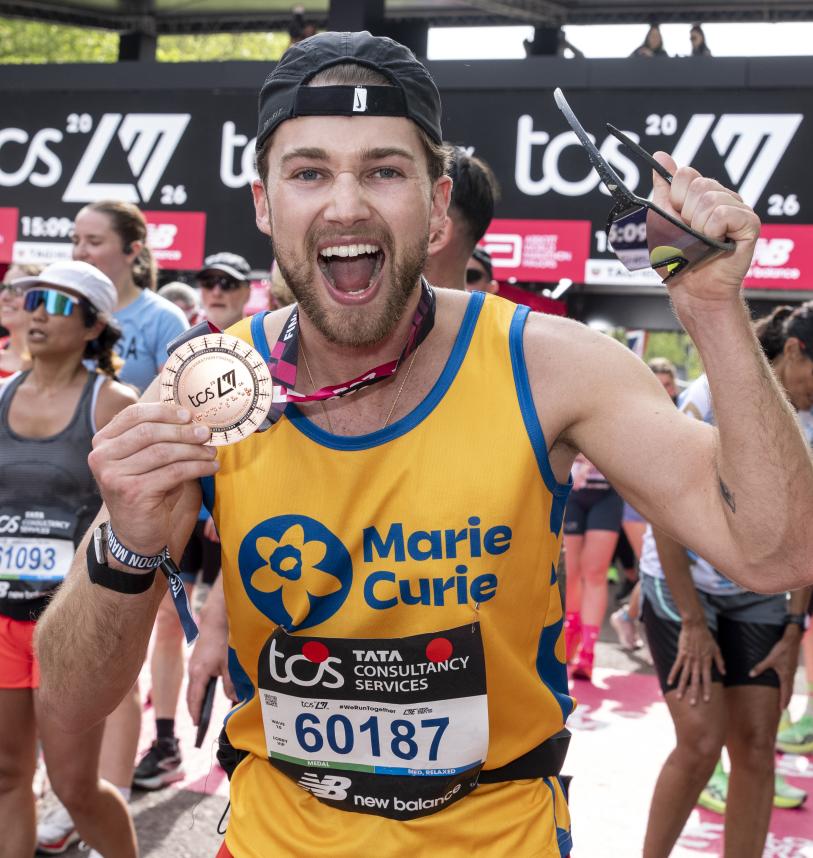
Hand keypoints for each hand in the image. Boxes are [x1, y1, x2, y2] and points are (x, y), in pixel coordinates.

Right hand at [88, 404, 218, 556]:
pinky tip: (211, 468)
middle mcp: (102, 457)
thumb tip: (193, 418)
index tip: (189, 414)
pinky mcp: (133, 492)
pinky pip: (173, 472)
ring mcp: (114, 476)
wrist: (136, 532)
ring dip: (193, 450)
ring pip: (163, 452)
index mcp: (103, 442)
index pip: (134, 415)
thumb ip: (157, 436)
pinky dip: (197, 467)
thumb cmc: (145, 489)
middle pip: (149, 432)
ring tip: (211, 452)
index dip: (164, 411)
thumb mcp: (145, 459)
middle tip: (206, 433)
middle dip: (183, 431)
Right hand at [187, 619, 235, 724]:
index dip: (196, 713)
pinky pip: (196, 680)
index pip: (195, 699)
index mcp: (198, 673)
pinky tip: (207, 692)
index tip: (197, 725)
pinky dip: (199, 689)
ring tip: (201, 711)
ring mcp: (193, 665)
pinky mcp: (197, 660)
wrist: (215, 620)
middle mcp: (193, 670)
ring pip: (193, 687)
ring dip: (196, 699)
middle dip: (194, 709)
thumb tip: (234, 699)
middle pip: (191, 695)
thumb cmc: (222, 640)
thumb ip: (231, 683)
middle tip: (198, 723)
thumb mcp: (229, 664)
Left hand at [651, 153, 760, 308]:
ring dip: (698, 227)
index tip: (677, 218)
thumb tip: (661, 156)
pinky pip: (724, 213)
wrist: (692, 287)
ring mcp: (738, 208)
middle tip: (691, 235)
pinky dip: (712, 231)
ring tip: (703, 242)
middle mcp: (723, 197)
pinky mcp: (749, 223)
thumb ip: (664, 188)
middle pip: (698, 185)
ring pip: (711, 199)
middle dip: (686, 215)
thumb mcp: (662, 219)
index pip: (686, 175)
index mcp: (702, 194)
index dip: (675, 199)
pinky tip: (716, 242)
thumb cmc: (677, 258)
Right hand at [667, 618, 725, 704]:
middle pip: (695, 680)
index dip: (707, 690)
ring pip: (685, 676)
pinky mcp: (681, 654)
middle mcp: (697, 662)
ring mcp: (688, 659)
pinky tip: (669, 682)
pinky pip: (676, 666)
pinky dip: (673, 674)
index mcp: (707, 662)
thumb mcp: (716, 649)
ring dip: (682, 687)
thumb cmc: (707, 637)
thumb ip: (720, 661)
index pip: (707, 679)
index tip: (707, 700)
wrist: (695, 626)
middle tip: (692, 704)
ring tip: (679, 697)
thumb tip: (724, 673)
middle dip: (694, 693)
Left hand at [749, 626, 801, 710]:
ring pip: (790, 686)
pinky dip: (788, 686)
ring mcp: (792, 671)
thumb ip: (760, 667)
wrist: (793, 640)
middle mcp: (791, 676)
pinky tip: (785, 684)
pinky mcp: (792, 666)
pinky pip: (790, 680)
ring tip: (784, 699)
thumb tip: (750, 675)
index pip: (785, 693)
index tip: (782, 710)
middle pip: (789, 691)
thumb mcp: (770, 659)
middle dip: (786, 700)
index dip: (783, 701)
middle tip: (783, 708)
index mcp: (786, 676)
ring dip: (787, 693)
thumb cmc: (782, 649)